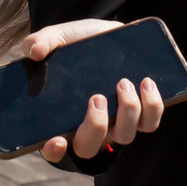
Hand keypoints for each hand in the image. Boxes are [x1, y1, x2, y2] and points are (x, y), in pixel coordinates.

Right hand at [26, 20, 166, 162]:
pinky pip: (150, 122)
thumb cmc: (78, 42)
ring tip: (124, 83)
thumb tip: (33, 50)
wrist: (109, 35)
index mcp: (60, 117)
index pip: (52, 148)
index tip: (57, 140)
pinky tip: (147, 83)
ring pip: (124, 136)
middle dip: (96, 126)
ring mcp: (115, 123)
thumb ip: (41, 41)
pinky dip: (152, 106)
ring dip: (127, 112)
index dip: (54, 151)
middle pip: (89, 147)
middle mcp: (88, 127)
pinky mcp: (140, 113)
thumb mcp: (58, 38)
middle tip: (97, 97)